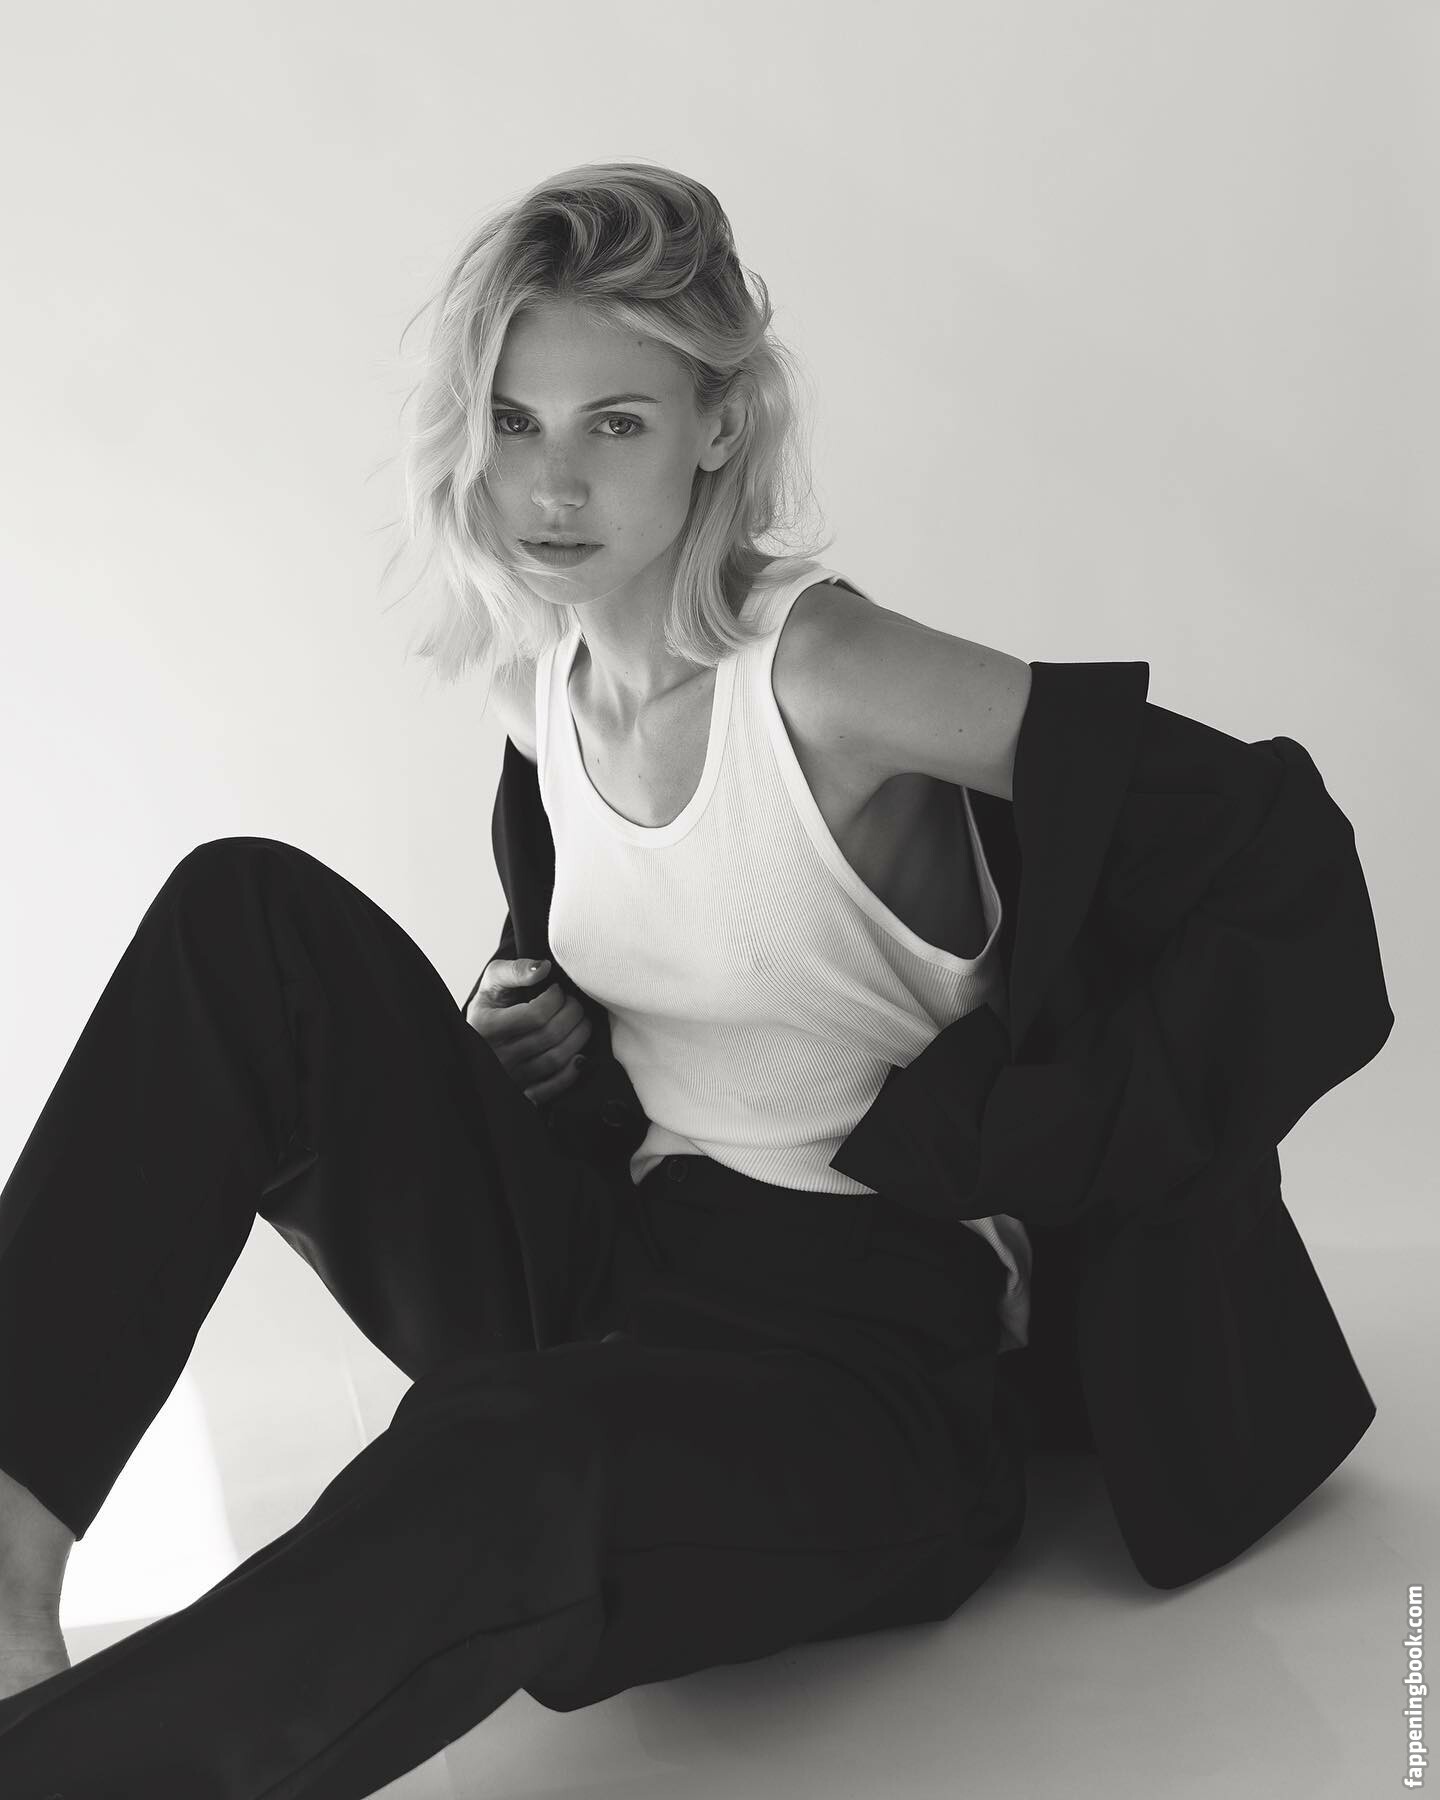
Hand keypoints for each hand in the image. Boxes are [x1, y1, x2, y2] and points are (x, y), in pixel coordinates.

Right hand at [464, 958, 592, 1106]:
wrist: (481, 1036)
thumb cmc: (491, 1007)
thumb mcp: (493, 982)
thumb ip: (516, 970)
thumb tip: (544, 968)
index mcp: (486, 1027)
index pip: (535, 1015)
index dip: (556, 998)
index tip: (557, 990)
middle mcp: (498, 1056)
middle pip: (550, 1035)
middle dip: (572, 1013)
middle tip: (573, 1002)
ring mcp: (512, 1076)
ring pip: (557, 1058)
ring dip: (579, 1036)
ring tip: (579, 1021)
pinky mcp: (524, 1091)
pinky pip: (555, 1086)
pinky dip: (573, 1070)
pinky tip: (578, 1053)